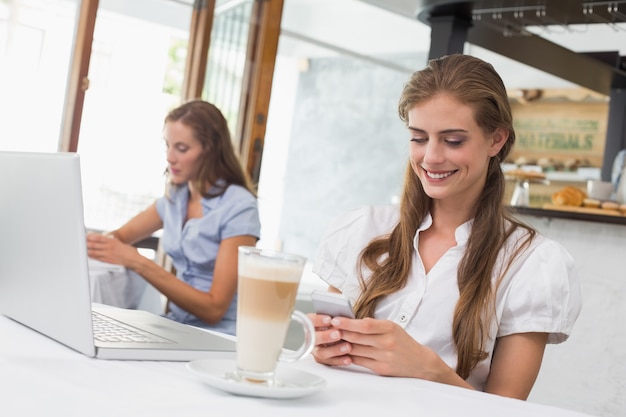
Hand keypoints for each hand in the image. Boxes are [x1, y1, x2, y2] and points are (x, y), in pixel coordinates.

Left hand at [85, 232, 138, 266]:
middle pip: (94, 244)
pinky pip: (98, 258)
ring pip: (94, 251)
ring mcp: (108, 254)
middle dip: (87, 243)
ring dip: (87, 250)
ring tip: (82, 248)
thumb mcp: (121, 243)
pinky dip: (92, 256)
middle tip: (81, 242)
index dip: (91, 236)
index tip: (86, 236)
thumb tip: (108, 240)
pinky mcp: (108, 260)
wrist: (134, 260)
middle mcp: (109, 247)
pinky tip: (88, 255)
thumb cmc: (130, 252)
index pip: (99, 238)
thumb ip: (114, 242)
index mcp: (112, 241)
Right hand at [308, 313, 353, 366]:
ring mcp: (316, 349)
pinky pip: (329, 362)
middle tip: (338, 334)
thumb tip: (339, 318)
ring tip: (347, 347)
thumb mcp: (336, 318)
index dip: (318, 320)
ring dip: (334, 350)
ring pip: (321, 353)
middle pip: (313, 338)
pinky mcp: (323, 359)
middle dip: (325, 337)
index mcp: (311, 323)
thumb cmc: (337, 323)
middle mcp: (311, 337)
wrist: (341, 333)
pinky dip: (339, 360)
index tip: (329, 320)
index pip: (309, 320)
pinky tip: (348, 358)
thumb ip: (335, 319)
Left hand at [316, 316, 452, 380]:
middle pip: (357, 338)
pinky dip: (348, 355)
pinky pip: (359, 361)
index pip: (364, 325)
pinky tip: (341, 351)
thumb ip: (373, 325)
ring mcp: (383, 357)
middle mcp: (386, 342)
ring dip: (341, 344)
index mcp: (389, 328)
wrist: (419, 362)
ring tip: (330, 339)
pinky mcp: (379, 368)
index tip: (335, 320)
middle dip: (340, 333)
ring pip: (355, 349)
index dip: (347, 323)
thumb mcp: (392, 327)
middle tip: (327, 329)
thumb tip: (351, 321)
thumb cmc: (403, 342)